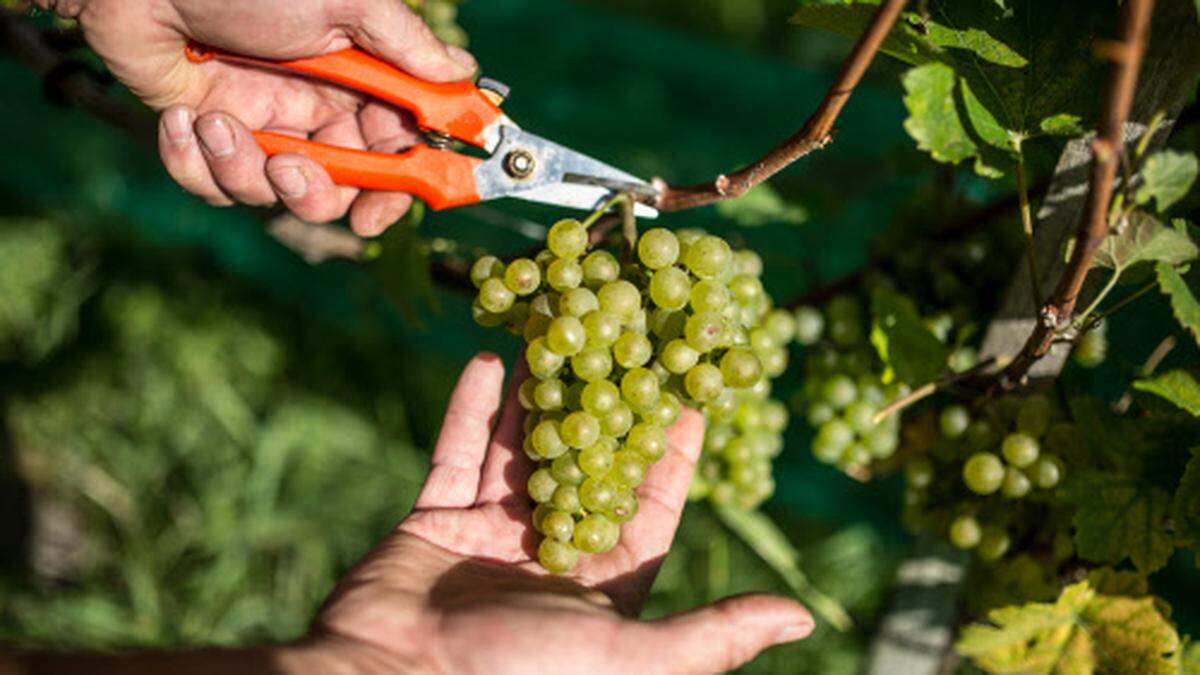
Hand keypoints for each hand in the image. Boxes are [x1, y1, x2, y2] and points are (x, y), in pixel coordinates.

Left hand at [47, 0, 476, 235]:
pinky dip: (196, 162)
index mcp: (357, 82)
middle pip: (344, 190)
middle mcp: (315, 111)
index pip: (397, 151)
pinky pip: (215, 187)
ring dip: (245, 171)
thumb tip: (464, 76)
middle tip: (293, 168)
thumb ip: (408, 49)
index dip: (399, 184)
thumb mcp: (347, 4)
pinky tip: (184, 118)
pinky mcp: (207, 140)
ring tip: (219, 123)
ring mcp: (261, 128)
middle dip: (318, 193)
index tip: (389, 205)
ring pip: (276, 197)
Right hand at [283, 353, 812, 674]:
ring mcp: (493, 529)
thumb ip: (713, 634)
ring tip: (561, 328)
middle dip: (607, 397)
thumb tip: (801, 618)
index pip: (652, 498)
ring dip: (541, 390)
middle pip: (589, 456)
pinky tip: (492, 359)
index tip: (695, 386)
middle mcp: (554, 547)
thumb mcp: (631, 659)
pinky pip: (458, 452)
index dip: (674, 445)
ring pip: (524, 444)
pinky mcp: (436, 518)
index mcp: (605, 580)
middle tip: (626, 334)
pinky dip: (472, 408)